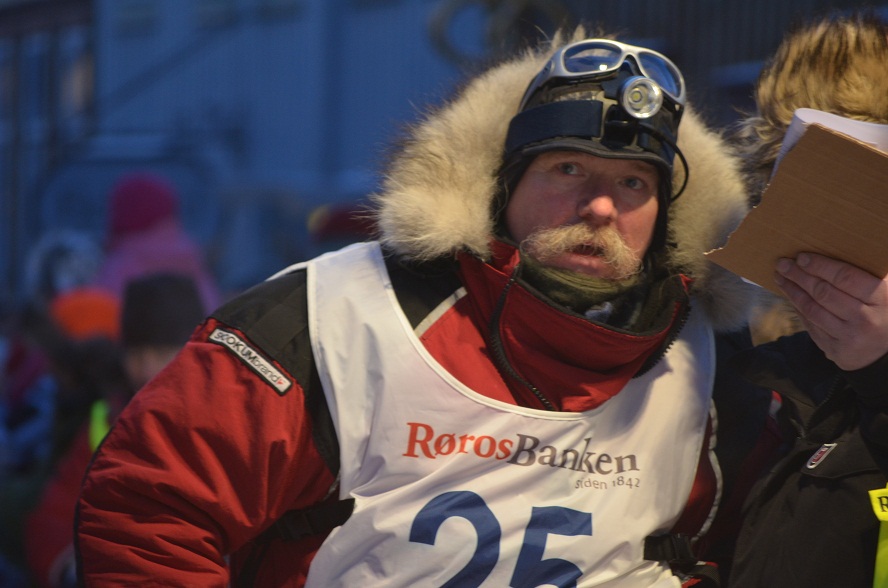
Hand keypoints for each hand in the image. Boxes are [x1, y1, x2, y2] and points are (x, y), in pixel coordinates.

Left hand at [774, 252, 887, 370]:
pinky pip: (812, 326)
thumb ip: (869, 273)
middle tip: (783, 263)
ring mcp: (850, 338)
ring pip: (813, 310)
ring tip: (781, 277)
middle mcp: (865, 320)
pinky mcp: (837, 351)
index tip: (801, 257)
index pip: (845, 277)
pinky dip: (800, 309)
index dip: (820, 266)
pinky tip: (791, 296)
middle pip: (823, 293)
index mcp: (883, 299)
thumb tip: (839, 248)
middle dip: (799, 276)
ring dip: (793, 291)